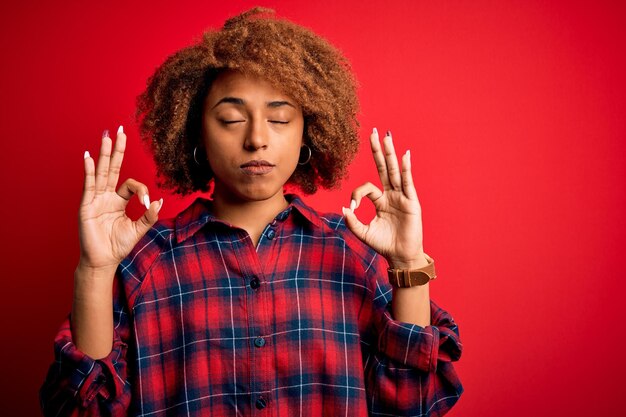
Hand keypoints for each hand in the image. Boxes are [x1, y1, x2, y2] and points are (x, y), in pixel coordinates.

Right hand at [78, 126, 162, 272]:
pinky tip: (89, 157)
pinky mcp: (87, 205)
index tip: (146, 204)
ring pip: (102, 172)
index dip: (141, 191)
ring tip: (107, 136)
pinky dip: (89, 171)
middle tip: (120, 130)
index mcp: (118, 201)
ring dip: (104, 154)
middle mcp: (106, 196)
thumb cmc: (118, 246)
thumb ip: (149, 216)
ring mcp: (95, 199)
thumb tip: (160, 201)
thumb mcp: (139, 229)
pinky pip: (89, 185)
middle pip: (113, 168)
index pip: (131, 185)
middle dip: (117, 150)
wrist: (103, 260)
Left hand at [342, 128, 425, 268]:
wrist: (400, 256)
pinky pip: (408, 182)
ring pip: (395, 171)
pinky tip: (404, 155)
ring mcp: (402, 197)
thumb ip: (352, 221)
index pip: (366, 188)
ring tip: (387, 136)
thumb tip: (343, 208)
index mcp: (380, 201)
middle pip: (383, 168)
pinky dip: (406, 169)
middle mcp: (391, 195)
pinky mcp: (411, 202)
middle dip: (378, 150)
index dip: (356, 194)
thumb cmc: (384, 244)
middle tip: (374, 132)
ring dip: (390, 153)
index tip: (351, 206)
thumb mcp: (363, 233)